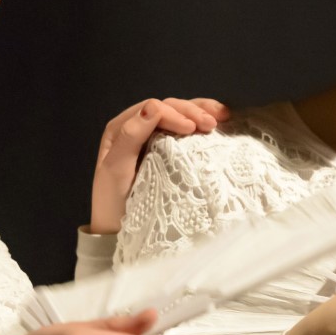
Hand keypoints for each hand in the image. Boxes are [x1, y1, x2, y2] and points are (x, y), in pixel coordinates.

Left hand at [89, 97, 230, 233]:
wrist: (117, 228)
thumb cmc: (114, 201)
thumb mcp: (116, 169)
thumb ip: (131, 136)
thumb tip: (153, 105)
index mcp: (122, 128)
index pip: (152, 109)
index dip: (173, 114)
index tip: (192, 129)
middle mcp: (137, 127)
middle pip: (168, 107)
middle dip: (191, 111)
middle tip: (211, 124)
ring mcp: (154, 136)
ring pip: (179, 113)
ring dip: (201, 111)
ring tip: (222, 116)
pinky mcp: (167, 148)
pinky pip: (185, 127)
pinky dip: (202, 120)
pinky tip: (219, 120)